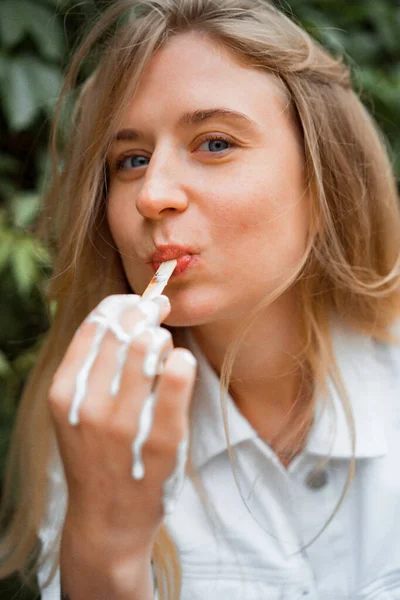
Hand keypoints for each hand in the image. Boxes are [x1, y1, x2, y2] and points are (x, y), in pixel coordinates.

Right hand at [48, 294, 196, 558]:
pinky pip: (177, 375)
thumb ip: (89, 368)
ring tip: (164, 347)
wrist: (107, 519)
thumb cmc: (95, 456)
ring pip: (149, 347)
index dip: (119, 304)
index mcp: (65, 394)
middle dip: (145, 311)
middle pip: (123, 331)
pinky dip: (181, 360)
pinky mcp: (162, 439)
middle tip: (159, 310)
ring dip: (161, 337)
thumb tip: (119, 314)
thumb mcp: (75, 412)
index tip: (135, 300)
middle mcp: (90, 406)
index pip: (94, 326)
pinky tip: (180, 364)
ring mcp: (126, 424)